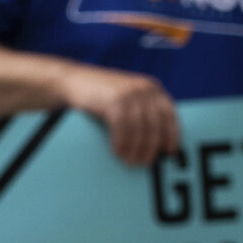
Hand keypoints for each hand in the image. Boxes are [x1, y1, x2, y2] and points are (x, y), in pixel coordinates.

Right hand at [60, 64, 180, 165]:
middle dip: (151, 146)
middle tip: (145, 163)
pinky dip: (121, 142)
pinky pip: (123, 127)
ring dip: (136, 148)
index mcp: (151, 88)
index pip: (169, 115)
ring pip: (140, 127)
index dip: (171, 135)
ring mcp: (129, 92)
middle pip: (155, 124)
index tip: (169, 152)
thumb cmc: (100, 95)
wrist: (71, 80)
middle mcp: (143, 88)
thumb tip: (157, 142)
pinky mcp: (113, 99)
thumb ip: (142, 110)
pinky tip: (118, 151)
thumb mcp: (127, 97)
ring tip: (129, 161)